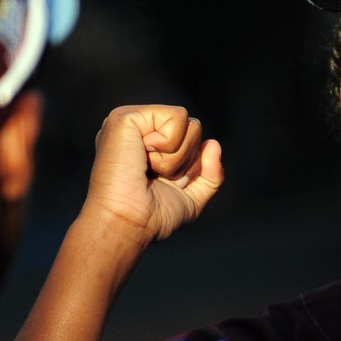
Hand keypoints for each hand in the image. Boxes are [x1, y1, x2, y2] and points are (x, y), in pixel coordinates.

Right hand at [82, 105, 224, 244]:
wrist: (129, 223)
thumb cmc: (153, 217)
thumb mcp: (192, 197)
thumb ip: (210, 174)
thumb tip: (213, 143)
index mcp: (150, 144)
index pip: (193, 139)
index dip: (191, 166)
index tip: (166, 183)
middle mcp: (139, 129)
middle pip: (194, 128)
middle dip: (185, 160)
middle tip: (157, 176)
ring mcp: (132, 121)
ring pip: (188, 123)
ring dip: (176, 157)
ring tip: (149, 169)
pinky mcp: (126, 116)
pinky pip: (177, 117)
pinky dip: (169, 144)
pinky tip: (143, 156)